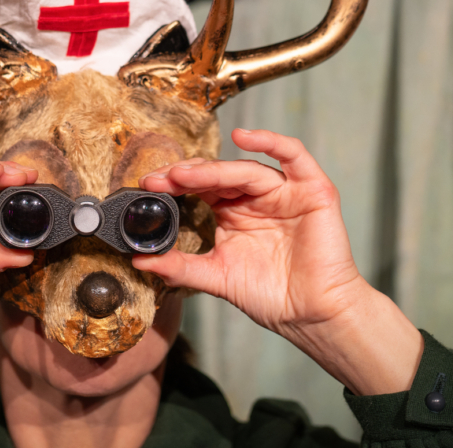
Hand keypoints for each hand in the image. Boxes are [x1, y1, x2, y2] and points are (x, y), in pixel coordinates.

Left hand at [133, 129, 421, 394]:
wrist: (312, 316)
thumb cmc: (272, 296)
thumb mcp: (217, 277)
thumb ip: (180, 266)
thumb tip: (139, 259)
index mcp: (232, 212)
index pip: (199, 187)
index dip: (174, 184)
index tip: (146, 186)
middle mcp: (256, 197)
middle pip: (218, 174)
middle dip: (186, 175)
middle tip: (159, 179)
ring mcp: (284, 191)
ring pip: (245, 169)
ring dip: (213, 169)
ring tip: (184, 175)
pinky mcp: (312, 189)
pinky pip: (293, 155)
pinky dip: (270, 141)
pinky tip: (244, 137)